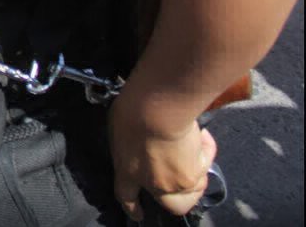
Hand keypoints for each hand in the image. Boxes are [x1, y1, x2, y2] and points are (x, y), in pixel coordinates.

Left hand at [109, 91, 217, 220]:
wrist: (156, 111)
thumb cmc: (132, 111)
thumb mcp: (119, 129)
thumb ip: (130, 146)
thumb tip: (144, 146)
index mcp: (126, 172)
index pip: (127, 197)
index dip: (133, 208)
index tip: (139, 214)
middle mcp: (153, 184)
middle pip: (175, 205)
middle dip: (183, 197)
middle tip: (185, 178)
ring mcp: (176, 182)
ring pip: (196, 187)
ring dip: (197, 169)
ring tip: (192, 147)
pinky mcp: (196, 172)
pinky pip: (207, 162)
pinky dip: (206, 148)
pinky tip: (200, 135)